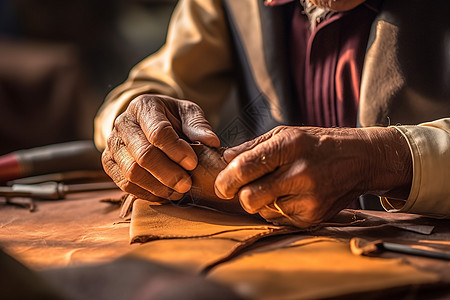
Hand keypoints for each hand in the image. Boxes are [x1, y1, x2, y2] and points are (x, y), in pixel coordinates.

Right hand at [102, 94, 219, 200]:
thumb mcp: (188, 113)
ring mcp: (113, 144)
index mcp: (143, 107)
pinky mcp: (109, 163)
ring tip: (178, 192)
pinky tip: (164, 195)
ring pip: (131, 173)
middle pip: (143, 155)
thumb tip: (211, 142)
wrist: (148, 121)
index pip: (158, 132)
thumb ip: (198, 125)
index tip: (193, 163)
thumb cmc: (171, 117)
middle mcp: (123, 124)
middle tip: (187, 185)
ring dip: (157, 187)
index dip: (176, 150)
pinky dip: (146, 193)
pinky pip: (124, 184)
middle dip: (167, 174)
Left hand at [214, 126, 411, 227]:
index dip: (225, 179)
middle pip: (249, 198)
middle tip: (243, 188)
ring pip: (262, 211)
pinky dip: (277, 210)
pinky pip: (278, 220)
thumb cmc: (316, 144)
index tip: (221, 184)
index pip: (244, 168)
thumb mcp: (285, 133)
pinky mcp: (314, 217)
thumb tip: (224, 159)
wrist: (360, 159)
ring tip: (277, 187)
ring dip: (261, 202)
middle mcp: (300, 173)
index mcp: (289, 146)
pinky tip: (291, 195)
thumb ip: (252, 147)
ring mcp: (309, 198)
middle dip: (240, 195)